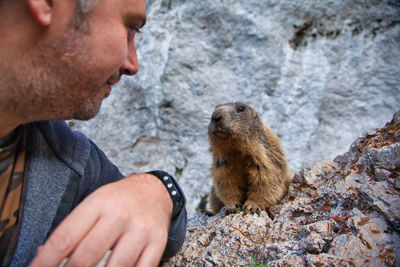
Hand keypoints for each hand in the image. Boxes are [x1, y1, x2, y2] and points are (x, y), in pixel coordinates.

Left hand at [30, 173, 172, 266]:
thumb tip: (42, 257)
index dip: (45, 262)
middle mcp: (120, 215)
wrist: (155, 191)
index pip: (65, 238)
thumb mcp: (94, 203)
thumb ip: (72, 229)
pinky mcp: (158, 242)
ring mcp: (141, 230)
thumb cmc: (119, 200)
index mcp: (98, 203)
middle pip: (86, 257)